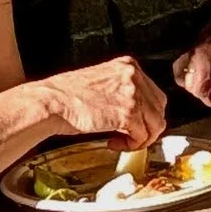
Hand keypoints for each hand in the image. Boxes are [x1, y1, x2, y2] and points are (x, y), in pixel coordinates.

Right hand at [38, 56, 166, 143]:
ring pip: (155, 124)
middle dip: (148, 125)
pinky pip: (142, 136)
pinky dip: (131, 145)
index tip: (134, 123)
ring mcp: (133, 94)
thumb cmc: (68, 95)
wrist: (51, 102)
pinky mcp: (128, 114)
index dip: (146, 113)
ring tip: (122, 141)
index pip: (153, 92)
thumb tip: (138, 112)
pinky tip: (114, 142)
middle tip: (131, 135)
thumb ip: (123, 91)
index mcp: (128, 66)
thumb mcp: (102, 82)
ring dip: (140, 138)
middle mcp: (134, 76)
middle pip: (159, 108)